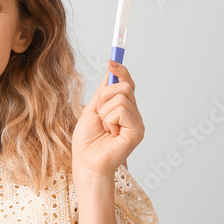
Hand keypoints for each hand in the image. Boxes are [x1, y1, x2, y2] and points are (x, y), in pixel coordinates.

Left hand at [71, 60, 144, 178]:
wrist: (86, 162)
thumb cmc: (87, 141)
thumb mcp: (92, 109)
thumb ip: (103, 91)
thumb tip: (111, 69)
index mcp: (124, 109)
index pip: (127, 83)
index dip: (121, 71)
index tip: (111, 61)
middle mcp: (134, 115)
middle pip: (124, 86)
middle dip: (104, 96)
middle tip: (99, 115)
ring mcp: (137, 123)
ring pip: (121, 97)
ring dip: (104, 112)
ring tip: (104, 128)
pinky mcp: (137, 132)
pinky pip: (121, 110)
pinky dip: (109, 120)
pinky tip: (110, 133)